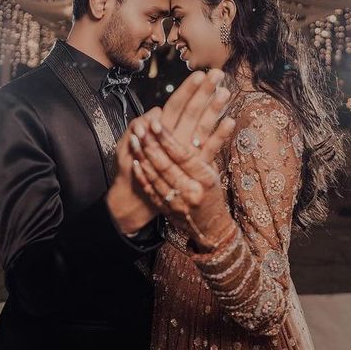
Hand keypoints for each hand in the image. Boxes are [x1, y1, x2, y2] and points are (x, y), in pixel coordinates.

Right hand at [107, 69, 229, 233]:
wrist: (137, 198)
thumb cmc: (136, 165)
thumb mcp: (132, 143)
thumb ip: (143, 124)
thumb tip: (157, 111)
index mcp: (159, 131)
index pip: (175, 105)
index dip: (187, 90)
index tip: (199, 74)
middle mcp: (173, 140)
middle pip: (190, 112)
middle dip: (203, 92)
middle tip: (217, 74)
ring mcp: (185, 154)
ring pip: (202, 127)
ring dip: (214, 109)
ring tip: (226, 92)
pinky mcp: (195, 169)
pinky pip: (209, 150)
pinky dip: (220, 135)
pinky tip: (230, 121)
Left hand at [130, 114, 236, 251]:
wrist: (210, 227)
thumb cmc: (214, 194)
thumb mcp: (215, 171)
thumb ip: (207, 149)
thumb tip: (204, 122)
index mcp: (205, 179)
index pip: (183, 156)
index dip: (168, 139)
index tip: (156, 124)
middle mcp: (191, 192)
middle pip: (166, 165)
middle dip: (151, 145)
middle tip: (141, 128)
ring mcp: (177, 203)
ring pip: (156, 176)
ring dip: (143, 157)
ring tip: (135, 139)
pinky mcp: (165, 210)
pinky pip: (151, 190)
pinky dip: (142, 175)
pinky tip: (135, 161)